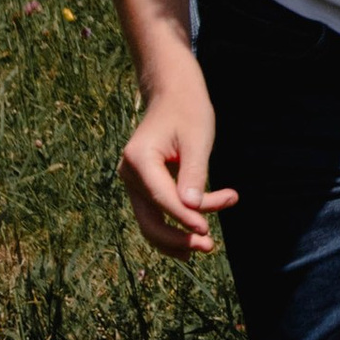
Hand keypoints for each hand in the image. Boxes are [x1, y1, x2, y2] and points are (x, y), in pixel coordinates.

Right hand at [117, 80, 236, 257]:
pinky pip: (156, 215)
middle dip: (179, 237)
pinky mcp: (143, 187)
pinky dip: (175, 226)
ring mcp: (134, 182)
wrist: (173, 94)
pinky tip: (195, 237)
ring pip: (151, 223)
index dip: (185, 218)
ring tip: (208, 245)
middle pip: (150, 221)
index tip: (208, 231)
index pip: (162, 198)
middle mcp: (130, 173)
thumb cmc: (188, 111)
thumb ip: (194, 173)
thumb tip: (191, 209)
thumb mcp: (197, 139)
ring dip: (178, 238)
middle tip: (210, 245)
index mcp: (139, 158)